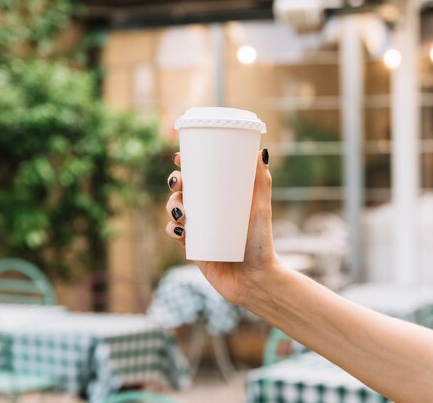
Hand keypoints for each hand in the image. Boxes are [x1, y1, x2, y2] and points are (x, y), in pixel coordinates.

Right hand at [165, 149, 280, 304]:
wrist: (255, 280)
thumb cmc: (261, 244)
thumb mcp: (261, 210)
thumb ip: (262, 183)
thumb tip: (262, 152)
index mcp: (221, 198)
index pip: (200, 175)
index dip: (186, 164)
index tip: (180, 156)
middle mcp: (207, 211)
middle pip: (183, 190)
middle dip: (175, 182)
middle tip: (179, 183)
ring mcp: (198, 229)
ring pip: (175, 210)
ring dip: (171, 205)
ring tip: (181, 212)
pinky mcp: (192, 248)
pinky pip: (174, 234)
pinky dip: (170, 229)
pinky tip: (177, 230)